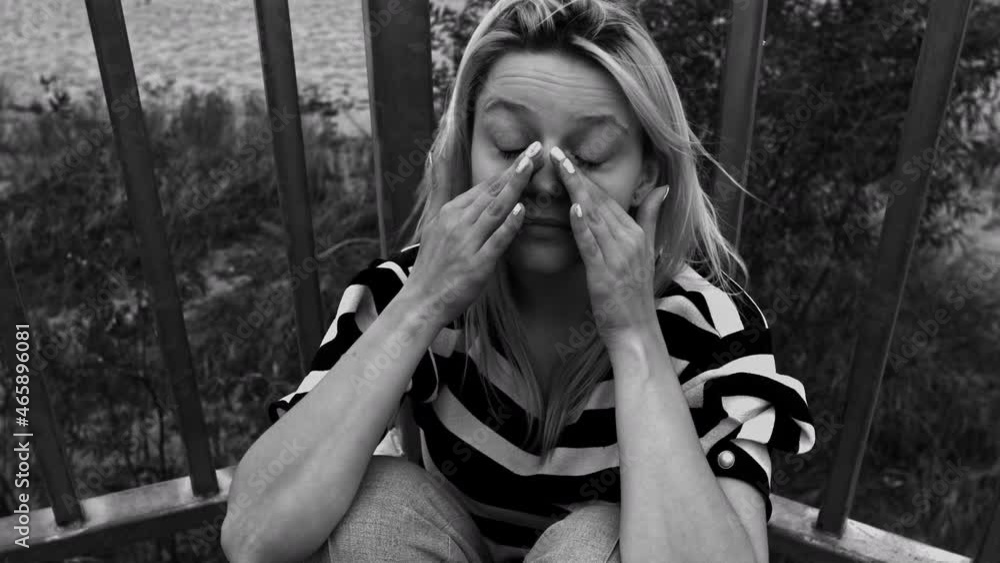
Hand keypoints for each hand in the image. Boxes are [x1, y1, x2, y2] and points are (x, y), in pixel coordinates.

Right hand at [406, 140, 545, 327]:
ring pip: (495, 210)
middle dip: (516, 170)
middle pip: (492, 192)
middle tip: (537, 150)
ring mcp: (466, 244)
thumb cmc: (431, 263)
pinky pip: (495, 241)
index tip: (528, 153)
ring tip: (533, 167)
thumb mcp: (431, 222)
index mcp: (450, 212)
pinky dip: (508, 225)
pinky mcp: (476, 265)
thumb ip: (438, 189)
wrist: (422, 300)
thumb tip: (434, 156)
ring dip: (514, 188)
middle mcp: (457, 223)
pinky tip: (520, 210)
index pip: (484, 187)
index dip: (508, 169)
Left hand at [549, 146, 669, 340]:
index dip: (586, 176)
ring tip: (558, 168)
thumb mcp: (648, 251)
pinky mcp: (604, 273)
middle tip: (555, 152)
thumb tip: (663, 188)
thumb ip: (651, 219)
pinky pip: (591, 245)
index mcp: (636, 233)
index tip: (566, 158)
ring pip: (593, 216)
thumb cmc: (634, 294)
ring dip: (575, 191)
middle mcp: (629, 240)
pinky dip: (582, 225)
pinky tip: (572, 208)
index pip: (608, 198)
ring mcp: (617, 256)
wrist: (636, 330)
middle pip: (599, 201)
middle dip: (576, 176)